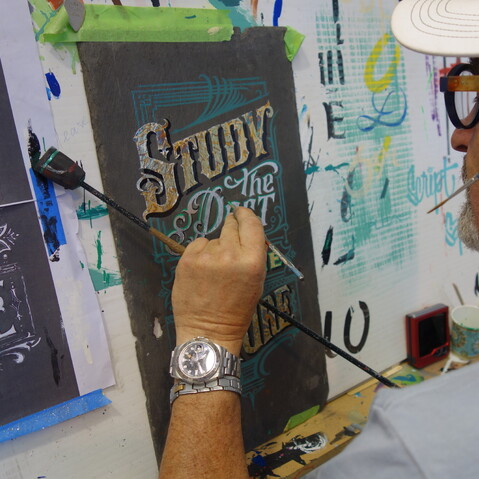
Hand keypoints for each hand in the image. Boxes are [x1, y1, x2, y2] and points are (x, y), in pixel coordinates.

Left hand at [172, 207, 266, 354]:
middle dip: (231, 228)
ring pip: (213, 238)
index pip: (251, 224)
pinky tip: (201, 271)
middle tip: (228, 243)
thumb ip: (252, 255)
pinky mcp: (187, 259)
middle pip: (231, 226)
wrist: (208, 330)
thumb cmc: (237, 310)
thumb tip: (244, 233)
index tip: (241, 213)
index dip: (245, 215)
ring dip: (215, 247)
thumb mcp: (256, 282)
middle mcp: (230, 254)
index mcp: (252, 261)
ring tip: (213, 270)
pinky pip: (197, 245)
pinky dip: (200, 253)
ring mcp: (206, 256)